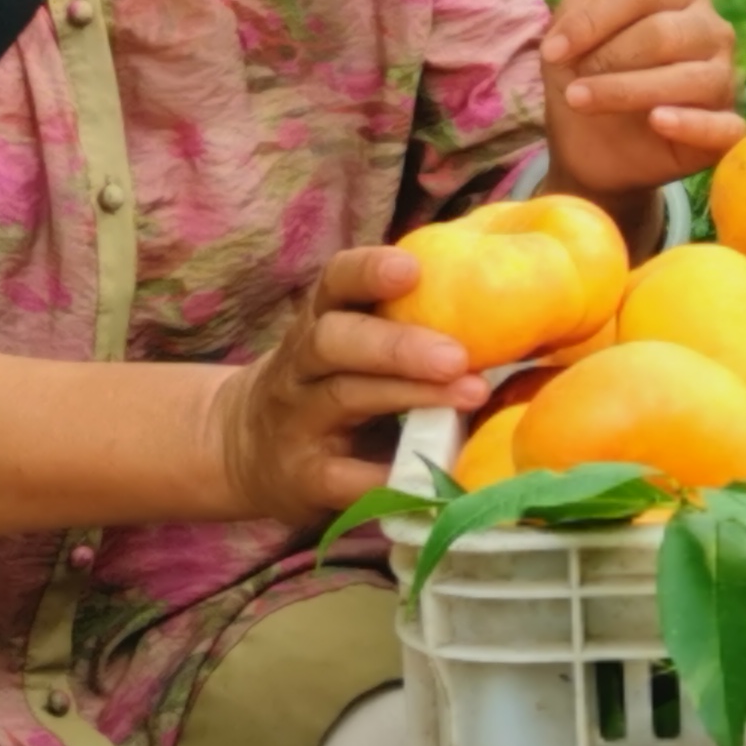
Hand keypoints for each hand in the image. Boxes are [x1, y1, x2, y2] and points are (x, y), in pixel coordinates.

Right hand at [206, 245, 486, 524]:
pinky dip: (392, 475)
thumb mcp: (346, 345)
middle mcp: (300, 365)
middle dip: (398, 345)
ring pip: (344, 397)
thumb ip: (398, 326)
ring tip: (470, 394)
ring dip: (409, 395)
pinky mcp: (302, 476)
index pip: (333, 283)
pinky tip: (436, 478)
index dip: (367, 271)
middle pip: (334, 341)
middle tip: (457, 354)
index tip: (411, 268)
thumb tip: (501, 313)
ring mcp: (297, 420)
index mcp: (318, 321)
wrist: (244, 447)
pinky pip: (346, 476)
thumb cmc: (325, 385)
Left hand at [542, 0, 745, 222]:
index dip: (590, 20)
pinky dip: (690, 123)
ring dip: (625, 94)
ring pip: (687, 79)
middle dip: (606, 60)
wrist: (589, 146)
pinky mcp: (726, 128)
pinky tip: (657, 124)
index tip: (551, 49)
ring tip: (585, 103)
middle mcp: (713, 29)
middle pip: (662, 35)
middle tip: (573, 83)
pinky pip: (723, 123)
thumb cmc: (588, 67)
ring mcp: (725, 78)